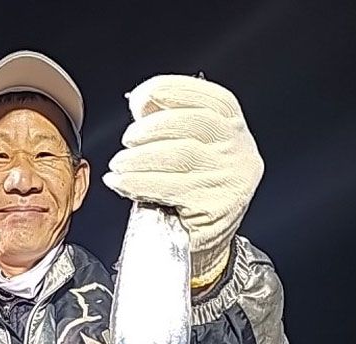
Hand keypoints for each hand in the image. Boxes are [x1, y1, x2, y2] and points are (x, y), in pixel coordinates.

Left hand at [103, 75, 263, 285]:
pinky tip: (121, 182)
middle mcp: (236, 148)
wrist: (207, 242)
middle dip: (149, 129)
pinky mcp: (214, 206)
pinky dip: (138, 183)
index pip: (204, 97)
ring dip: (138, 158)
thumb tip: (141, 103)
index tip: (140, 98)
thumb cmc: (195, 190)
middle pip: (189, 124)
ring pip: (178, 155)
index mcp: (232, 125)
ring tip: (119, 164)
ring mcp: (227, 177)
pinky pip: (168, 188)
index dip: (169, 90)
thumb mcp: (191, 148)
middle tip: (127, 141)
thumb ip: (169, 121)